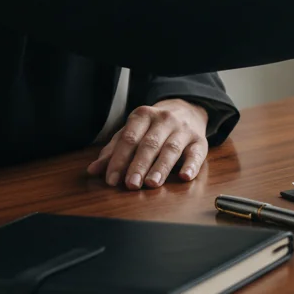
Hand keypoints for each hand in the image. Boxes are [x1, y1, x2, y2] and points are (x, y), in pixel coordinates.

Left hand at [87, 99, 209, 189]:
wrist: (187, 109)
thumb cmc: (154, 127)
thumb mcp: (132, 132)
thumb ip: (114, 151)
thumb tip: (93, 170)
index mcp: (143, 115)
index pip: (129, 139)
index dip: (119, 160)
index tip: (111, 180)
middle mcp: (164, 119)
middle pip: (149, 144)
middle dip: (139, 165)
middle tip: (131, 184)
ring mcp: (183, 129)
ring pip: (171, 149)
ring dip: (161, 167)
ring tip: (152, 183)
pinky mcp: (200, 140)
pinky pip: (197, 153)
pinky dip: (191, 165)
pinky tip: (184, 176)